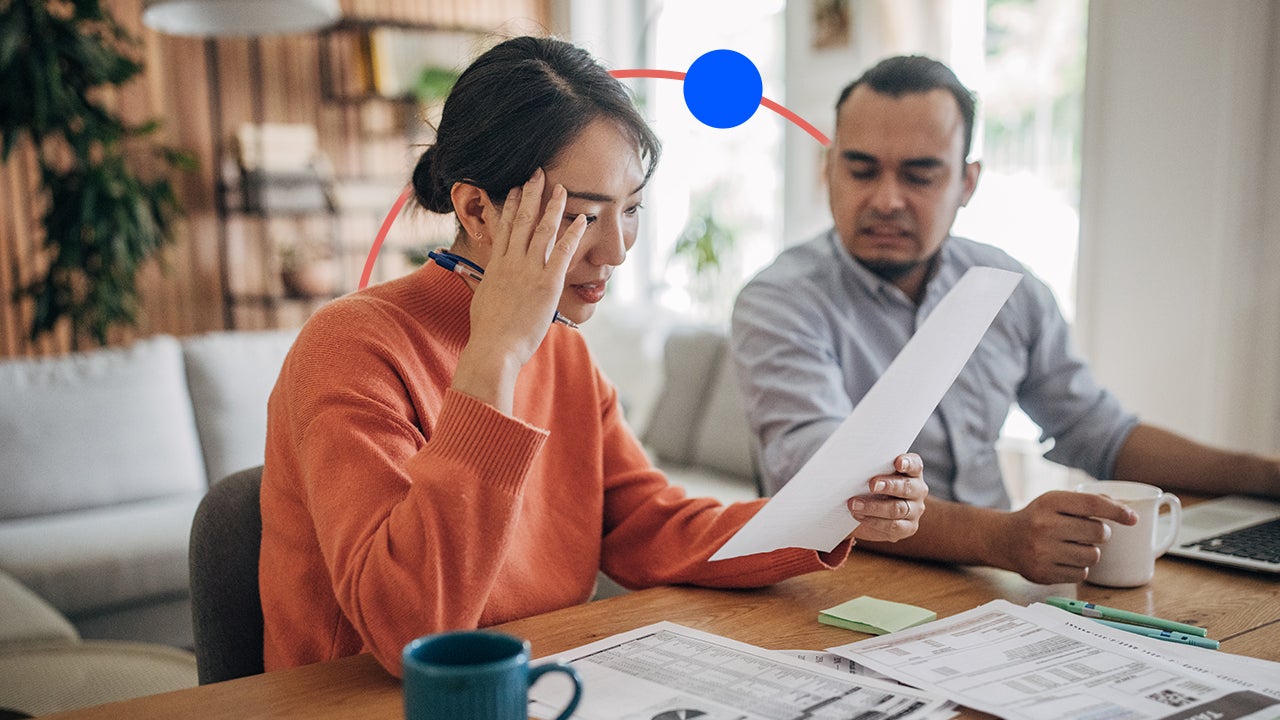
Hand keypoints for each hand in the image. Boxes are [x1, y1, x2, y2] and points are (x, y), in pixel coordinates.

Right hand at [452, 170, 587, 412]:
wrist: (494, 347)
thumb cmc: (488, 332)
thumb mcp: (483, 300)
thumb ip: (490, 286)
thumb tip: (491, 285)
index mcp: (495, 266)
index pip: (503, 228)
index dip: (510, 205)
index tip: (515, 188)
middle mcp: (511, 262)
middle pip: (521, 220)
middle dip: (530, 195)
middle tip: (537, 174)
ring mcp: (529, 271)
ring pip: (541, 230)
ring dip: (552, 207)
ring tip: (561, 188)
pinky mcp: (547, 284)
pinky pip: (562, 253)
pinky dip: (573, 234)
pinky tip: (582, 220)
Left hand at [847, 453, 926, 542]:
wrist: (870, 513)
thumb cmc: (870, 487)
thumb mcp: (870, 475)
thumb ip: (868, 469)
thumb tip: (848, 464)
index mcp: (912, 472)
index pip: (914, 464)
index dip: (907, 463)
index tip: (897, 462)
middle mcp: (917, 490)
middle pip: (907, 487)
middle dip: (888, 485)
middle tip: (871, 485)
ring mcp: (914, 510)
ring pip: (898, 508)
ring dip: (874, 507)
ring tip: (854, 504)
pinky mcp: (907, 528)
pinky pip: (893, 526)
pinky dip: (874, 521)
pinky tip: (859, 516)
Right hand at [995, 490, 1138, 584]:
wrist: (1004, 540)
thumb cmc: (1038, 518)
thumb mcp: (1055, 502)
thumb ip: (1087, 502)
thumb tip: (1124, 510)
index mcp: (1049, 502)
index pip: (1092, 504)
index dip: (1117, 511)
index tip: (1132, 518)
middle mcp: (1044, 526)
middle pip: (1098, 533)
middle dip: (1100, 534)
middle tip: (1087, 533)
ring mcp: (1042, 551)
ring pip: (1093, 556)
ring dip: (1090, 552)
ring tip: (1072, 546)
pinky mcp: (1044, 573)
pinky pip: (1081, 574)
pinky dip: (1078, 568)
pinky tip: (1062, 559)